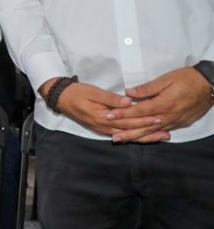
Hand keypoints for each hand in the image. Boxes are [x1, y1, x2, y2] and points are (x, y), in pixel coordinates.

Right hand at [41, 78, 160, 137]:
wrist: (62, 99)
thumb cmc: (77, 93)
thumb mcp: (93, 92)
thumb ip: (111, 98)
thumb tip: (129, 101)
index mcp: (102, 117)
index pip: (127, 120)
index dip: (143, 119)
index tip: (158, 118)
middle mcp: (104, 126)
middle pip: (130, 130)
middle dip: (148, 131)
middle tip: (166, 131)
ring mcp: (103, 129)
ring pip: (127, 135)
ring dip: (144, 137)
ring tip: (160, 137)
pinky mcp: (103, 128)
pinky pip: (121, 134)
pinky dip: (134, 136)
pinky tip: (143, 136)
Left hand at [105, 67, 213, 142]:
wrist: (209, 85)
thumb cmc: (187, 79)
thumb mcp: (166, 79)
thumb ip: (147, 88)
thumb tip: (129, 92)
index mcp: (164, 104)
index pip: (138, 111)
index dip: (122, 114)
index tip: (109, 116)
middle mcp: (169, 116)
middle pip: (144, 127)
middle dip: (127, 132)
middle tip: (113, 137)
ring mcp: (175, 121)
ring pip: (152, 132)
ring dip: (137, 137)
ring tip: (123, 140)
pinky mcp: (180, 123)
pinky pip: (162, 131)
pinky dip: (150, 136)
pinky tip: (141, 138)